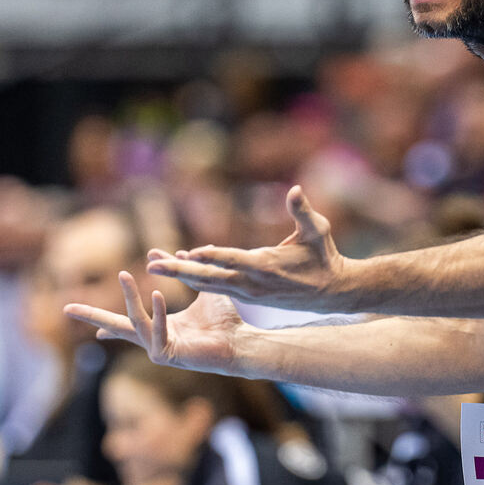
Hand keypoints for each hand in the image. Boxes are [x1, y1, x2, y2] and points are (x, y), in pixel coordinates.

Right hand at [64, 272, 246, 375]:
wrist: (240, 340)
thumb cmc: (224, 320)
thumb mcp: (202, 291)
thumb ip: (186, 272)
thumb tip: (171, 251)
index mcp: (160, 327)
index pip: (127, 321)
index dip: (105, 317)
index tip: (79, 315)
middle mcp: (154, 339)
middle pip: (117, 326)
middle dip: (92, 316)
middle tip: (66, 307)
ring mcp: (159, 348)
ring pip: (135, 322)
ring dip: (129, 298)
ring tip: (124, 274)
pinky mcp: (168, 355)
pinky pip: (157, 331)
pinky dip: (156, 312)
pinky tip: (156, 294)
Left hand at [145, 186, 347, 311]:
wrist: (331, 292)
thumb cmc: (325, 257)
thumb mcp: (319, 231)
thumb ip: (303, 211)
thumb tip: (295, 188)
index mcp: (267, 265)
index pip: (234, 260)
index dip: (212, 255)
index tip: (190, 251)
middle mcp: (253, 283)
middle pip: (210, 277)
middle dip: (179, 270)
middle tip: (151, 264)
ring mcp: (248, 292)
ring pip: (208, 284)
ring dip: (182, 273)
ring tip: (155, 263)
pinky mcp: (248, 296)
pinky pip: (216, 287)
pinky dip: (198, 277)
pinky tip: (183, 266)